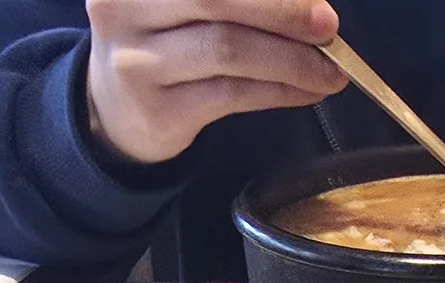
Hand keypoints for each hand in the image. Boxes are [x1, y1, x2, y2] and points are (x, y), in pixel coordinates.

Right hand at [86, 0, 345, 165]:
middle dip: (283, 12)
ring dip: (290, 60)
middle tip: (328, 26)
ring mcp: (136, 60)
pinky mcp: (158, 110)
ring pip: (228, 50)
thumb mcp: (186, 1)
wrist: (115, 107)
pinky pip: (232, 94)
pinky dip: (279, 91)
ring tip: (329, 70)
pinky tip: (307, 91)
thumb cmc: (165, 36)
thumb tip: (307, 1)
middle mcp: (124, 5)